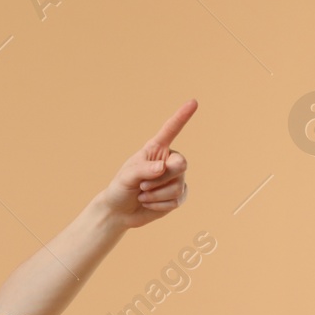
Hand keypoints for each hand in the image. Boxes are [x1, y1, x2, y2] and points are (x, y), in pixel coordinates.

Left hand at [93, 99, 195, 230]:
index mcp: (156, 149)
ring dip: (156, 194)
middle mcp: (169, 161)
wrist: (120, 211)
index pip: (170, 130)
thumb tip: (163, 167)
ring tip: (142, 194)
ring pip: (177, 186)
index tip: (193, 102)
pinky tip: (149, 203)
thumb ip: (144, 169)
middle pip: (181, 164)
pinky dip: (160, 205)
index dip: (182, 116)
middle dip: (162, 178)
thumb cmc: (121, 188)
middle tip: (142, 186)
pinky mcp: (178, 196)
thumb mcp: (127, 176)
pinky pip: (177, 200)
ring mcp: (176, 179)